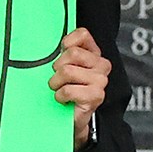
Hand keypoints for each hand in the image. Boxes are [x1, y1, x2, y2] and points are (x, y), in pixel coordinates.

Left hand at [50, 27, 110, 149]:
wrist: (71, 117)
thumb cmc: (67, 90)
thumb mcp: (63, 66)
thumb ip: (63, 51)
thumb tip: (51, 42)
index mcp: (95, 54)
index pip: (82, 34)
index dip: (66, 43)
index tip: (61, 55)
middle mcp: (101, 65)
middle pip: (72, 53)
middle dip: (58, 67)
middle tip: (59, 78)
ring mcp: (100, 81)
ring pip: (68, 71)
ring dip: (56, 83)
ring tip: (61, 89)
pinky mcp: (96, 96)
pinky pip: (67, 90)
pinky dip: (60, 96)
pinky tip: (65, 99)